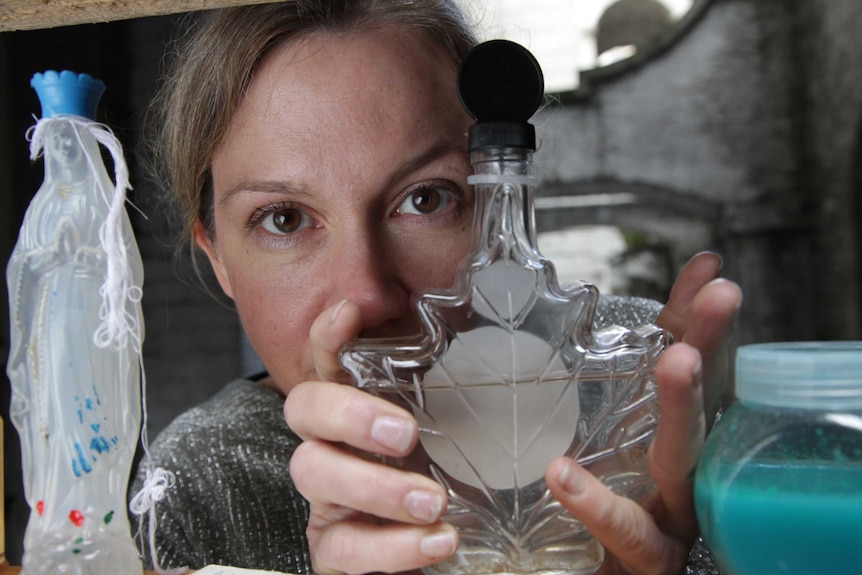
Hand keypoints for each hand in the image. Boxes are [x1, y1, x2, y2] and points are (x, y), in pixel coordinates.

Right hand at [285, 300, 456, 574]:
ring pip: (314, 473)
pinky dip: (390, 549)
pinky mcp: (331, 546)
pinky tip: (436, 540)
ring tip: (433, 501)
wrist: (449, 543)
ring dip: (376, 487)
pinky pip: (341, 547)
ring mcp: (325, 494)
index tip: (349, 314)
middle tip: (405, 434)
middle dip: (351, 416)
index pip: (328, 358)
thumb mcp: (461, 426)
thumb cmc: (451, 474)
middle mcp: (330, 441)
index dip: (328, 336)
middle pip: (304, 408)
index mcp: (357, 404)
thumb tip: (494, 316)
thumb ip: (460, 381)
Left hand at [545, 251, 741, 573]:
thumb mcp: (564, 439)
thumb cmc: (576, 506)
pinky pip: (627, 534)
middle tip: (717, 300)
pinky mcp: (641, 561)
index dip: (694, 319)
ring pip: (680, 466)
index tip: (708, 272)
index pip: (683, 367)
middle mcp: (673, 474)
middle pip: (698, 405)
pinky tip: (565, 473)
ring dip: (681, 410)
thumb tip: (521, 319)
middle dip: (708, 349)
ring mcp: (665, 519)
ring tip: (679, 362)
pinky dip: (599, 505)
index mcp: (656, 437)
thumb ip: (551, 393)